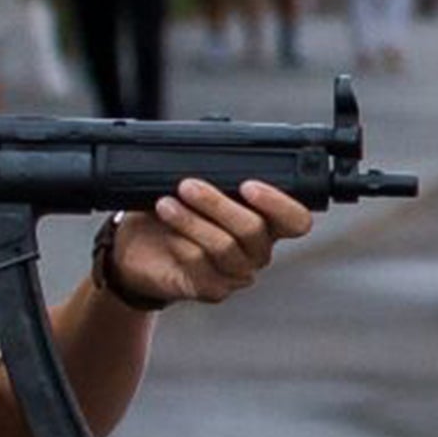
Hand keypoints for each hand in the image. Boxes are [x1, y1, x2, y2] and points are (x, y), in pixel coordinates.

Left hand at [106, 180, 312, 307]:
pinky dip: (181, 244)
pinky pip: (200, 266)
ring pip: (225, 247)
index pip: (296, 220)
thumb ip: (214, 174)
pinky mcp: (211, 289)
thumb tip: (212, 148)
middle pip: (254, 230)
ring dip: (192, 221)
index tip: (248, 185)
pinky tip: (166, 230)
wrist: (141, 247)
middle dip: (218, 203)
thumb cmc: (176, 209)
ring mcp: (236, 273)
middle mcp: (257, 250)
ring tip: (165, 204)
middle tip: (188, 185)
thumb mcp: (195, 184)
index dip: (280, 204)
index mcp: (267, 221)